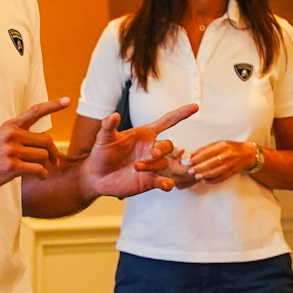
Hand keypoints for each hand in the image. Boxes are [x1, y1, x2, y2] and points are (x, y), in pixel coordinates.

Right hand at [0, 99, 68, 193]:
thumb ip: (17, 137)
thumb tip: (40, 144)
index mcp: (10, 126)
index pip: (35, 111)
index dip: (53, 105)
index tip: (67, 101)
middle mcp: (12, 135)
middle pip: (46, 140)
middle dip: (53, 152)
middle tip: (55, 161)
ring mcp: (12, 150)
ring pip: (43, 156)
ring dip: (47, 165)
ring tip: (42, 172)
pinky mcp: (12, 166)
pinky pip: (38, 169)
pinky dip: (43, 175)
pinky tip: (40, 177)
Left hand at [82, 104, 199, 199]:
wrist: (97, 176)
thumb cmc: (102, 153)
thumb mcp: (103, 138)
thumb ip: (108, 126)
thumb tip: (113, 116)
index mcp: (144, 135)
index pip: (167, 122)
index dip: (180, 114)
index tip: (195, 107)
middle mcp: (152, 149)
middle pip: (168, 145)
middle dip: (163, 148)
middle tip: (152, 153)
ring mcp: (153, 165)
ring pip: (164, 163)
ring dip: (154, 165)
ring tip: (136, 167)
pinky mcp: (150, 181)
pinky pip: (165, 182)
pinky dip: (168, 184)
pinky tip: (165, 185)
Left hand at [185, 139, 259, 184]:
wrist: (246, 153)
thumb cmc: (229, 148)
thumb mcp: (218, 145)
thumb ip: (205, 150)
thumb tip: (190, 156)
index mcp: (222, 145)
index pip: (208, 152)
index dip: (197, 158)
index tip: (189, 162)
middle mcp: (228, 154)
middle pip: (212, 162)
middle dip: (200, 168)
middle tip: (190, 171)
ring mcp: (231, 164)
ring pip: (217, 171)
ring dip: (206, 175)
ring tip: (197, 177)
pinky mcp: (233, 171)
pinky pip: (222, 177)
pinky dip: (213, 180)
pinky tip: (206, 181)